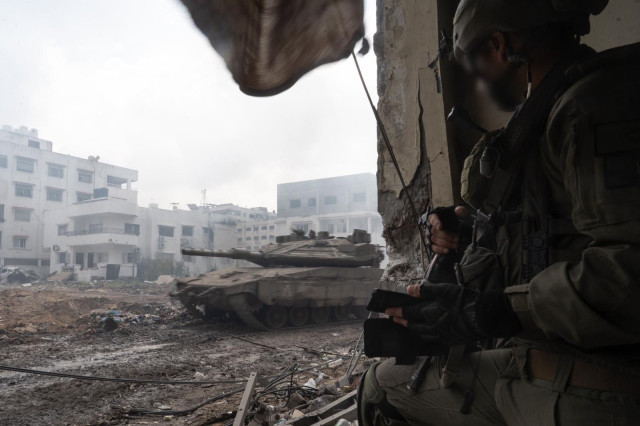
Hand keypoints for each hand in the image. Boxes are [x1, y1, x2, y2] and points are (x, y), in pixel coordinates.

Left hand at [385, 283, 520, 344]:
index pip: (408, 312)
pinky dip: (426, 336)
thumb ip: (426, 290)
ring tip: (407, 326)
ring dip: (412, 329)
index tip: (386, 310)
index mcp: (430, 314)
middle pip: (413, 325)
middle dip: (402, 321)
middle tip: (394, 319)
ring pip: (422, 334)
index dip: (396, 311)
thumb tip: (409, 290)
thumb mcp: (445, 290)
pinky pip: (433, 340)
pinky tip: (426, 334)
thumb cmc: (464, 301)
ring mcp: (441, 336)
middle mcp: (432, 327)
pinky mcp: (450, 341)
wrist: (483, 317)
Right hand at [426, 206, 467, 254]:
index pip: (433, 219)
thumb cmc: (451, 218)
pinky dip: (440, 249)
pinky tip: (448, 250)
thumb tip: (460, 210)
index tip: (440, 227)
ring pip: (435, 240)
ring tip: (456, 244)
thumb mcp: (456, 213)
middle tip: (457, 238)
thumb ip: (459, 210)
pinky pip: (434, 248)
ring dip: (446, 243)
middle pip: (435, 232)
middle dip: (447, 236)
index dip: (436, 223)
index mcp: (434, 217)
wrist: (451, 226)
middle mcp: (430, 226)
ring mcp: (430, 236)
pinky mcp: (432, 244)